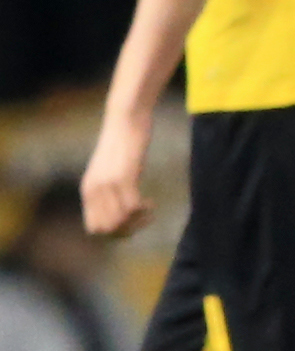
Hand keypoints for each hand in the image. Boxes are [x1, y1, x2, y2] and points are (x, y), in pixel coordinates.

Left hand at [80, 110, 151, 239]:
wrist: (125, 119)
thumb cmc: (122, 142)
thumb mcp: (109, 168)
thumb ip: (109, 187)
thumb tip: (119, 206)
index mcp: (88, 190)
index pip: (94, 228)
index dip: (115, 231)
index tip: (131, 220)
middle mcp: (94, 190)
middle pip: (107, 229)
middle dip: (127, 230)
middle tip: (143, 218)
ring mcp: (108, 184)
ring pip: (119, 221)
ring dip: (137, 222)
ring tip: (149, 211)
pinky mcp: (124, 177)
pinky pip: (131, 207)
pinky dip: (144, 210)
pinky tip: (151, 202)